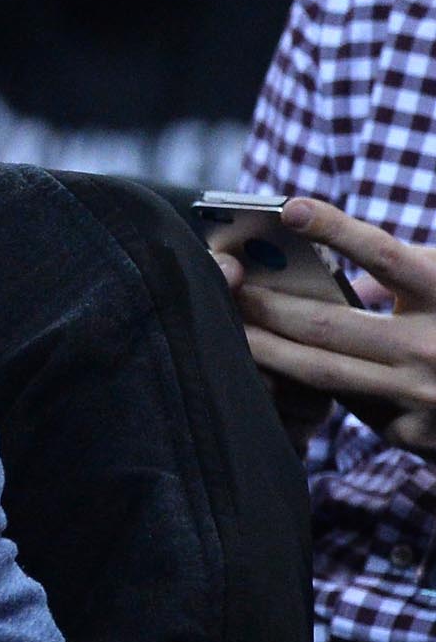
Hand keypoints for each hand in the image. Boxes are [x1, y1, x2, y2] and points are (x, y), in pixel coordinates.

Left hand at [228, 198, 435, 454]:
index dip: (337, 230)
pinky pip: (343, 405)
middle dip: (269, 305)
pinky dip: (304, 386)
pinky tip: (267, 371)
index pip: (385, 257)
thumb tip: (311, 268)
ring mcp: (423, 396)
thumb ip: (396, 274)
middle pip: (330, 325)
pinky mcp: (413, 434)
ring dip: (267, 349)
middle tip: (226, 284)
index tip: (288, 208)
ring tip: (231, 327)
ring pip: (322, 371)